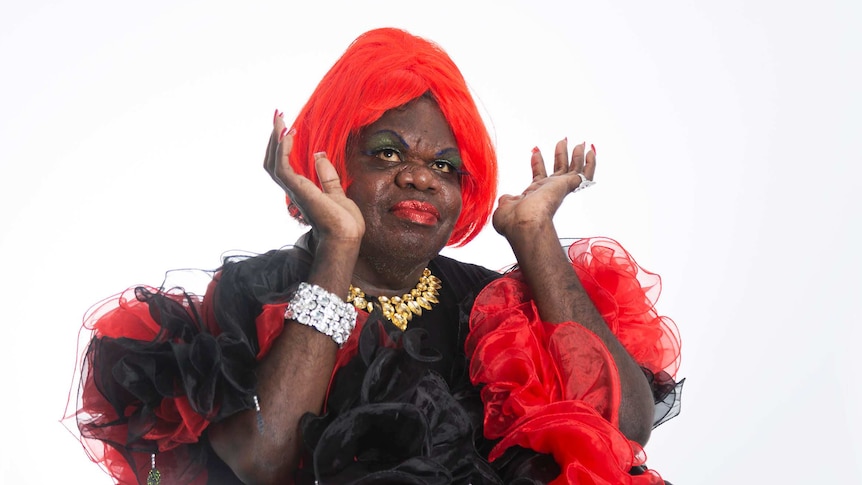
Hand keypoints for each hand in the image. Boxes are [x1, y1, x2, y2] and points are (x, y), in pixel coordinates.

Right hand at [264, 111, 364, 243]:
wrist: (346, 237)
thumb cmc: (344, 223)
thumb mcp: (338, 194)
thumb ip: (327, 176)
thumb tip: (319, 155)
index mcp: (302, 191)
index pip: (283, 165)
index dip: (282, 147)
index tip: (286, 127)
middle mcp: (294, 190)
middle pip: (272, 161)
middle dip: (274, 139)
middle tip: (278, 116)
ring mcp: (294, 191)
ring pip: (273, 162)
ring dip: (275, 139)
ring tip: (280, 120)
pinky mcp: (298, 191)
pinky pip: (282, 167)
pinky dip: (282, 150)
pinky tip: (288, 135)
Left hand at [492, 139, 595, 236]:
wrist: (525, 222)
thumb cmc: (515, 219)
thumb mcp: (506, 206)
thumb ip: (508, 200)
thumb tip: (506, 199)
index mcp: (535, 196)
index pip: (539, 176)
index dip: (538, 163)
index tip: (536, 151)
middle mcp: (549, 192)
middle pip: (559, 170)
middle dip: (560, 155)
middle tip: (562, 142)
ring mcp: (560, 189)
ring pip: (573, 170)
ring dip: (576, 156)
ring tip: (579, 143)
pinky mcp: (569, 185)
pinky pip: (585, 174)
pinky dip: (590, 163)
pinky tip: (590, 151)